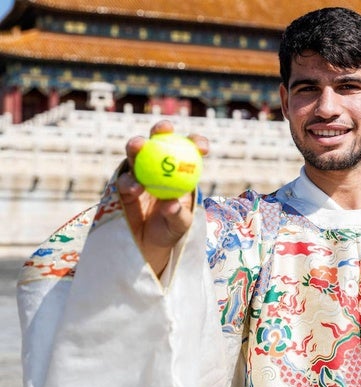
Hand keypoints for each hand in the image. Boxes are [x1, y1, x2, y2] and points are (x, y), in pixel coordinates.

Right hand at [117, 120, 208, 276]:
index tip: (202, 148)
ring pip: (136, 153)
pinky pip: (124, 179)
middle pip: (159, 141)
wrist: (147, 246)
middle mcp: (158, 166)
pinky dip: (129, 181)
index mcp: (180, 170)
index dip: (196, 142)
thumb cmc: (171, 230)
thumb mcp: (180, 225)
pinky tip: (135, 188)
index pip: (189, 149)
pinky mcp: (122, 186)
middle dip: (162, 129)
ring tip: (138, 146)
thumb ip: (178, 215)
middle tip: (164, 129)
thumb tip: (171, 204)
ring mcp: (139, 174)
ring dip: (136, 145)